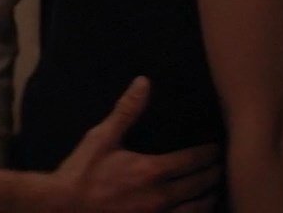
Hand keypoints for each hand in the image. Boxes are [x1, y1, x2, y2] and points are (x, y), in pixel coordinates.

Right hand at [47, 77, 222, 212]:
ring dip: (207, 201)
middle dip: (213, 176)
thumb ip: (127, 111)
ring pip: (195, 211)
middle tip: (221, 168)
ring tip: (213, 193)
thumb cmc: (80, 173)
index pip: (193, 161)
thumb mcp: (101, 138)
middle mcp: (160, 197)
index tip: (217, 150)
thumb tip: (144, 82)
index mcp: (152, 171)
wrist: (61, 208)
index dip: (209, 155)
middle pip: (199, 186)